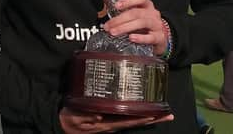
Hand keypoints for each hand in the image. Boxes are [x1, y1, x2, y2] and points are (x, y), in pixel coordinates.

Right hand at [59, 107, 173, 132]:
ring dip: (148, 116)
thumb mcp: (74, 117)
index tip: (158, 115)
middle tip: (169, 114)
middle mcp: (113, 124)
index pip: (129, 121)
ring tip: (163, 112)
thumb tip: (99, 113)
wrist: (63, 124)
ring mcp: (112, 123)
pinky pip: (127, 117)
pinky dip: (138, 113)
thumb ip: (85, 115)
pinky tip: (144, 108)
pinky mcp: (110, 119)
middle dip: (153, 119)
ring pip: (134, 120)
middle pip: (136, 121)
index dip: (144, 118)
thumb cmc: (69, 119)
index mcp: (107, 124)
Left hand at [102, 0, 167, 55]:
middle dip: (120, 19)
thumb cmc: (145, 25)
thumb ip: (123, 8)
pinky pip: (151, 37)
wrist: (161, 38)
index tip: (116, 5)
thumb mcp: (136, 14)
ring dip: (125, 27)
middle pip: (136, 13)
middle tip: (108, 25)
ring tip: (114, 32)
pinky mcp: (159, 37)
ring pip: (142, 23)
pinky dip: (140, 38)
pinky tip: (131, 38)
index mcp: (147, 5)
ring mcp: (157, 25)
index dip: (128, 1)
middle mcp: (152, 13)